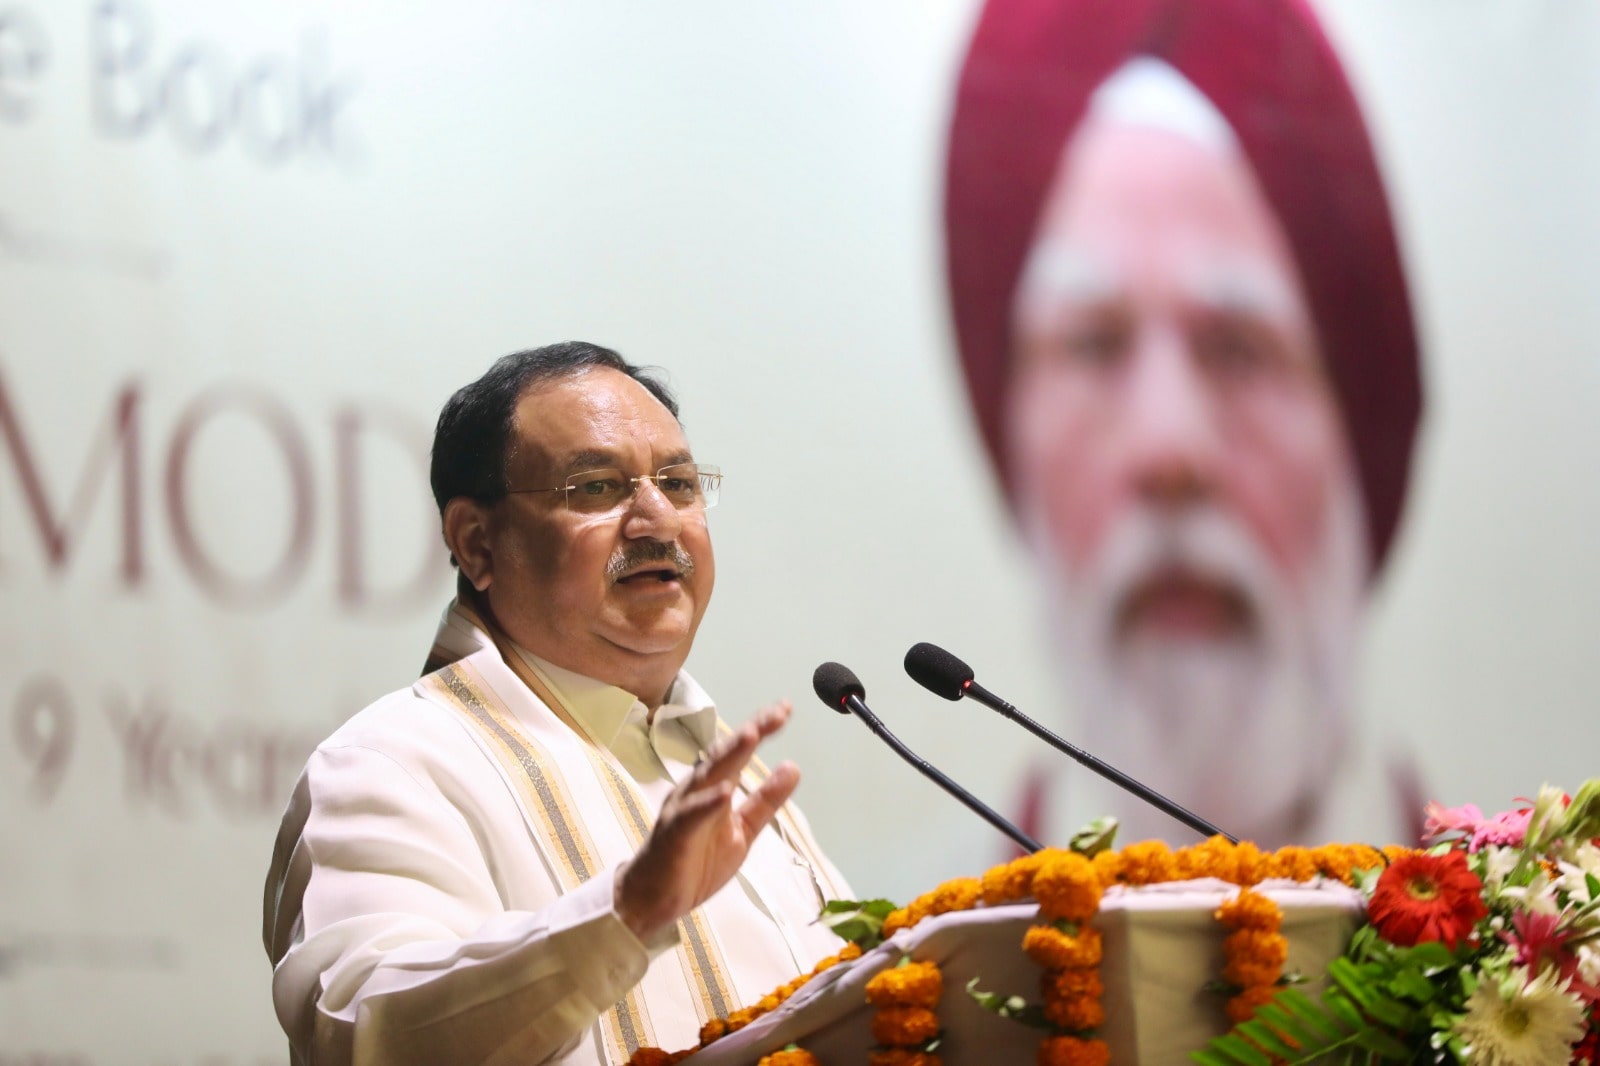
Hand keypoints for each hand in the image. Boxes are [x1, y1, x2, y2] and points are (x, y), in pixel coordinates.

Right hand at [615, 701, 799, 942]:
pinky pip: (691, 816)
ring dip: (730, 755)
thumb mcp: (742, 830)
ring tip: (752, 735)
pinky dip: (707, 802)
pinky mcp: (674, 835)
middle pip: (725, 754)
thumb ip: (765, 800)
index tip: (785, 708)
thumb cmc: (695, 861)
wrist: (653, 899)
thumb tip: (793, 767)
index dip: (761, 728)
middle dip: (751, 732)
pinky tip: (724, 792)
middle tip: (777, 714)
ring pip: (707, 776)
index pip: (739, 752)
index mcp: (714, 787)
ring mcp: (683, 809)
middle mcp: (697, 790)